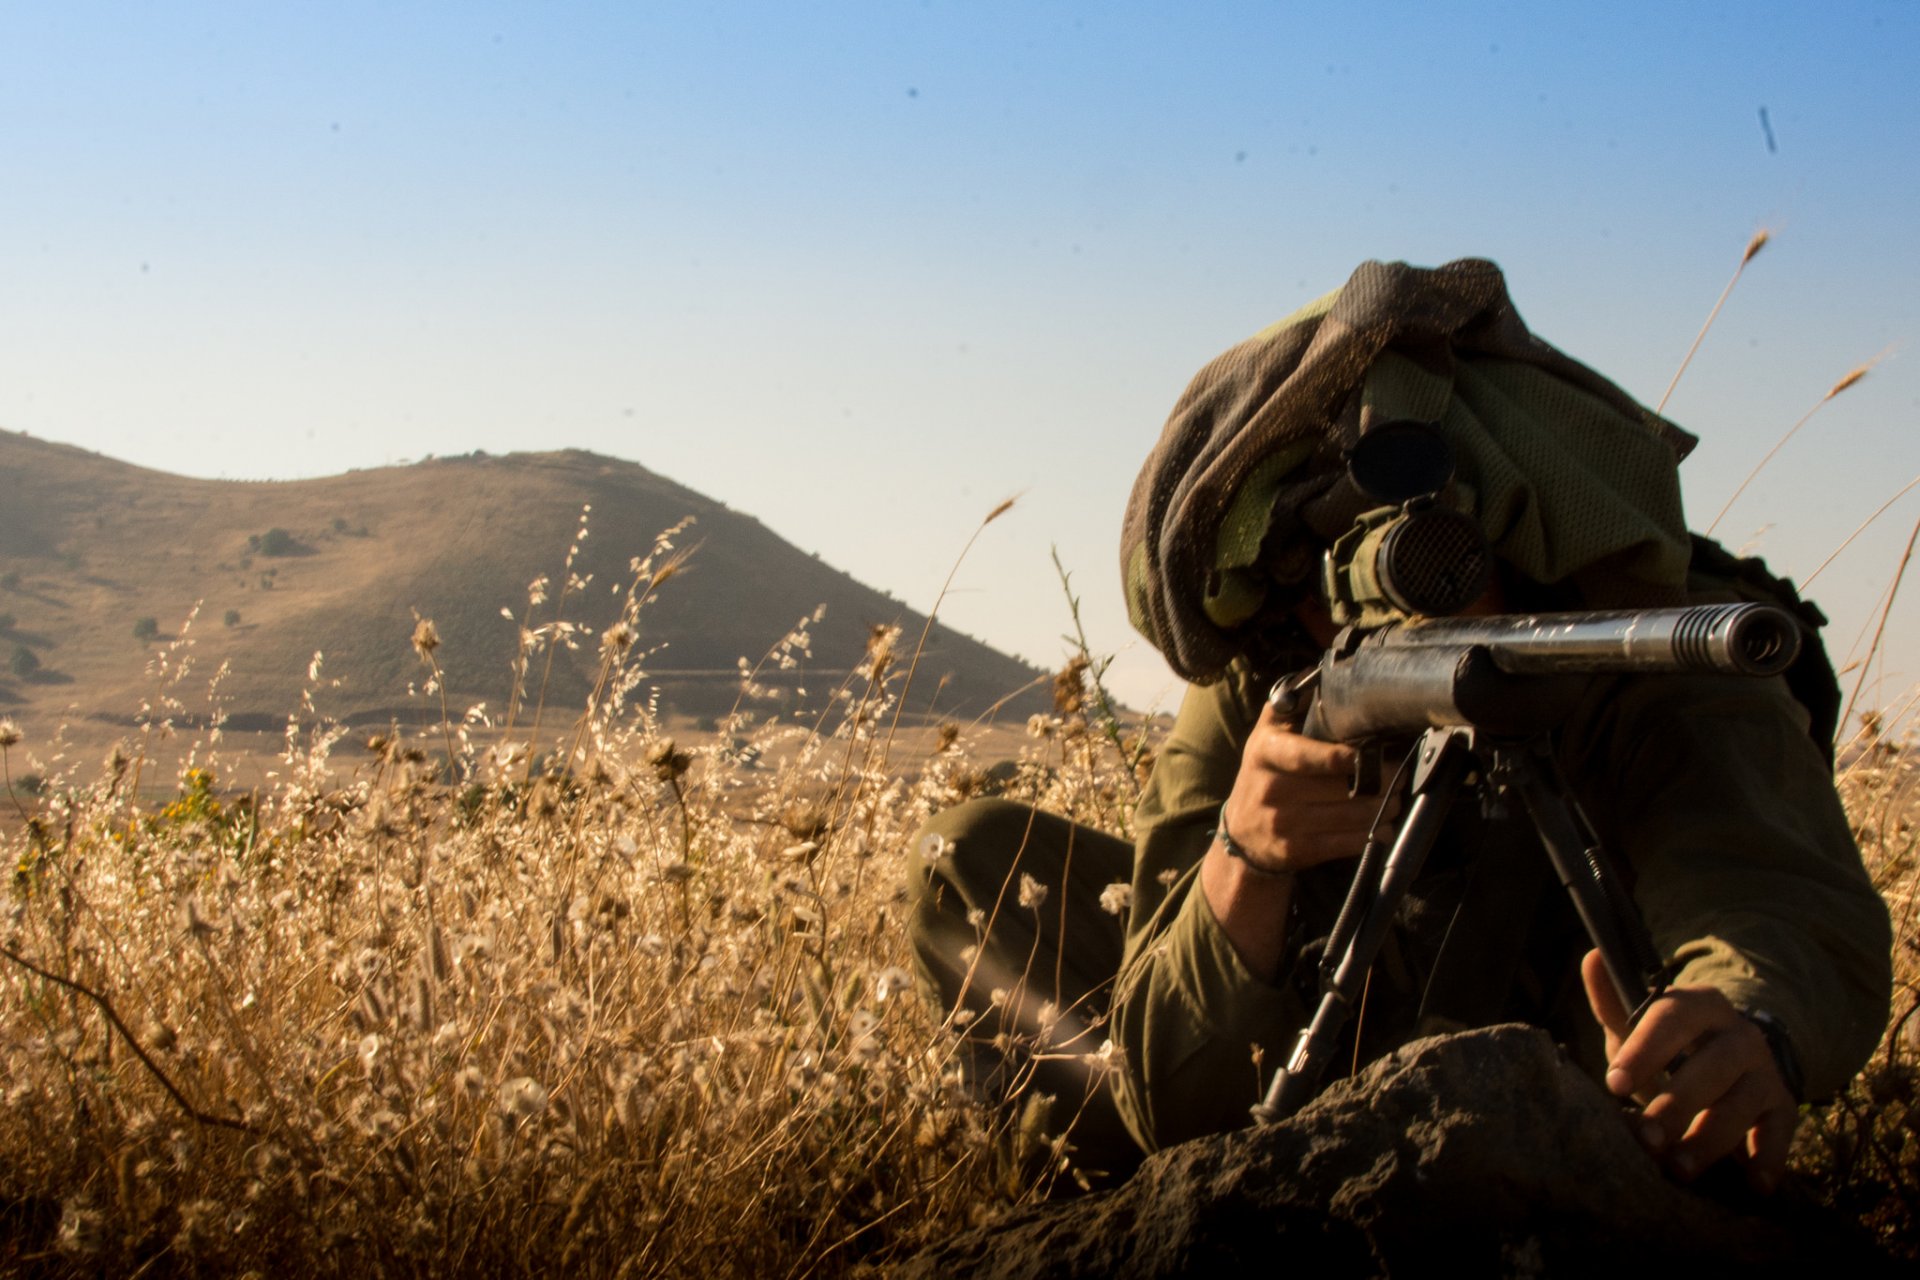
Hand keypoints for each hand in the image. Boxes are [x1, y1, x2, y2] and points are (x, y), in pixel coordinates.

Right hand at [1220, 702, 1393, 874]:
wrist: (1242, 834)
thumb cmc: (1265, 775)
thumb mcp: (1265, 735)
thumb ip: (1288, 703)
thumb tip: (1319, 673)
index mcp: (1265, 752)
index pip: (1308, 755)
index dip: (1345, 757)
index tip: (1375, 751)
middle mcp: (1270, 789)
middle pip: (1339, 788)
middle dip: (1379, 782)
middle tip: (1401, 774)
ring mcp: (1282, 824)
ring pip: (1348, 817)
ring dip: (1381, 809)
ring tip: (1396, 799)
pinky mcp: (1295, 852)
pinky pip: (1343, 843)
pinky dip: (1370, 835)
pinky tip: (1383, 827)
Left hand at [1581, 949, 1797, 1193]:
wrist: (1726, 1065)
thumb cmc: (1667, 1048)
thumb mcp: (1638, 1027)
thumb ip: (1614, 1001)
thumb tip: (1593, 956)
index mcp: (1700, 1005)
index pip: (1672, 1019)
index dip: (1644, 1051)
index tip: (1614, 1084)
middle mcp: (1738, 1034)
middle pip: (1711, 1066)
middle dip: (1676, 1105)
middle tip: (1645, 1140)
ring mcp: (1765, 1071)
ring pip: (1742, 1103)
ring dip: (1710, 1139)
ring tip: (1678, 1170)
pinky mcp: (1782, 1106)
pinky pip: (1780, 1132)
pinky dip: (1769, 1158)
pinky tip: (1754, 1185)